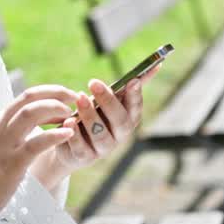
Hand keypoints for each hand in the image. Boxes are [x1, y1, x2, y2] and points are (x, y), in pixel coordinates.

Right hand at [0, 85, 78, 222]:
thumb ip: (3, 134)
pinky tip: (69, 134)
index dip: (48, 96)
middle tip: (75, 97)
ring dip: (56, 108)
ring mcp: (4, 144)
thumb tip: (23, 130)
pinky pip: (37, 143)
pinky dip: (56, 135)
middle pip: (29, 96)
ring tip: (72, 115)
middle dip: (56, 92)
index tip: (64, 102)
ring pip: (32, 112)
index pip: (24, 99)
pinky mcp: (12, 163)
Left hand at [48, 63, 162, 174]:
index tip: (132, 80)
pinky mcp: (84, 157)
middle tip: (93, 82)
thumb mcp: (107, 100)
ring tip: (80, 98)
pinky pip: (82, 148)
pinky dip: (75, 134)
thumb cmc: (94, 116)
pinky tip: (68, 121)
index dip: (136, 96)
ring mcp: (103, 149)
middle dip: (108, 101)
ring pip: (101, 135)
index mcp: (127, 120)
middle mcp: (118, 136)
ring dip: (90, 115)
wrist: (70, 144)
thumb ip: (125, 87)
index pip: (135, 109)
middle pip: (120, 121)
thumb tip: (155, 66)